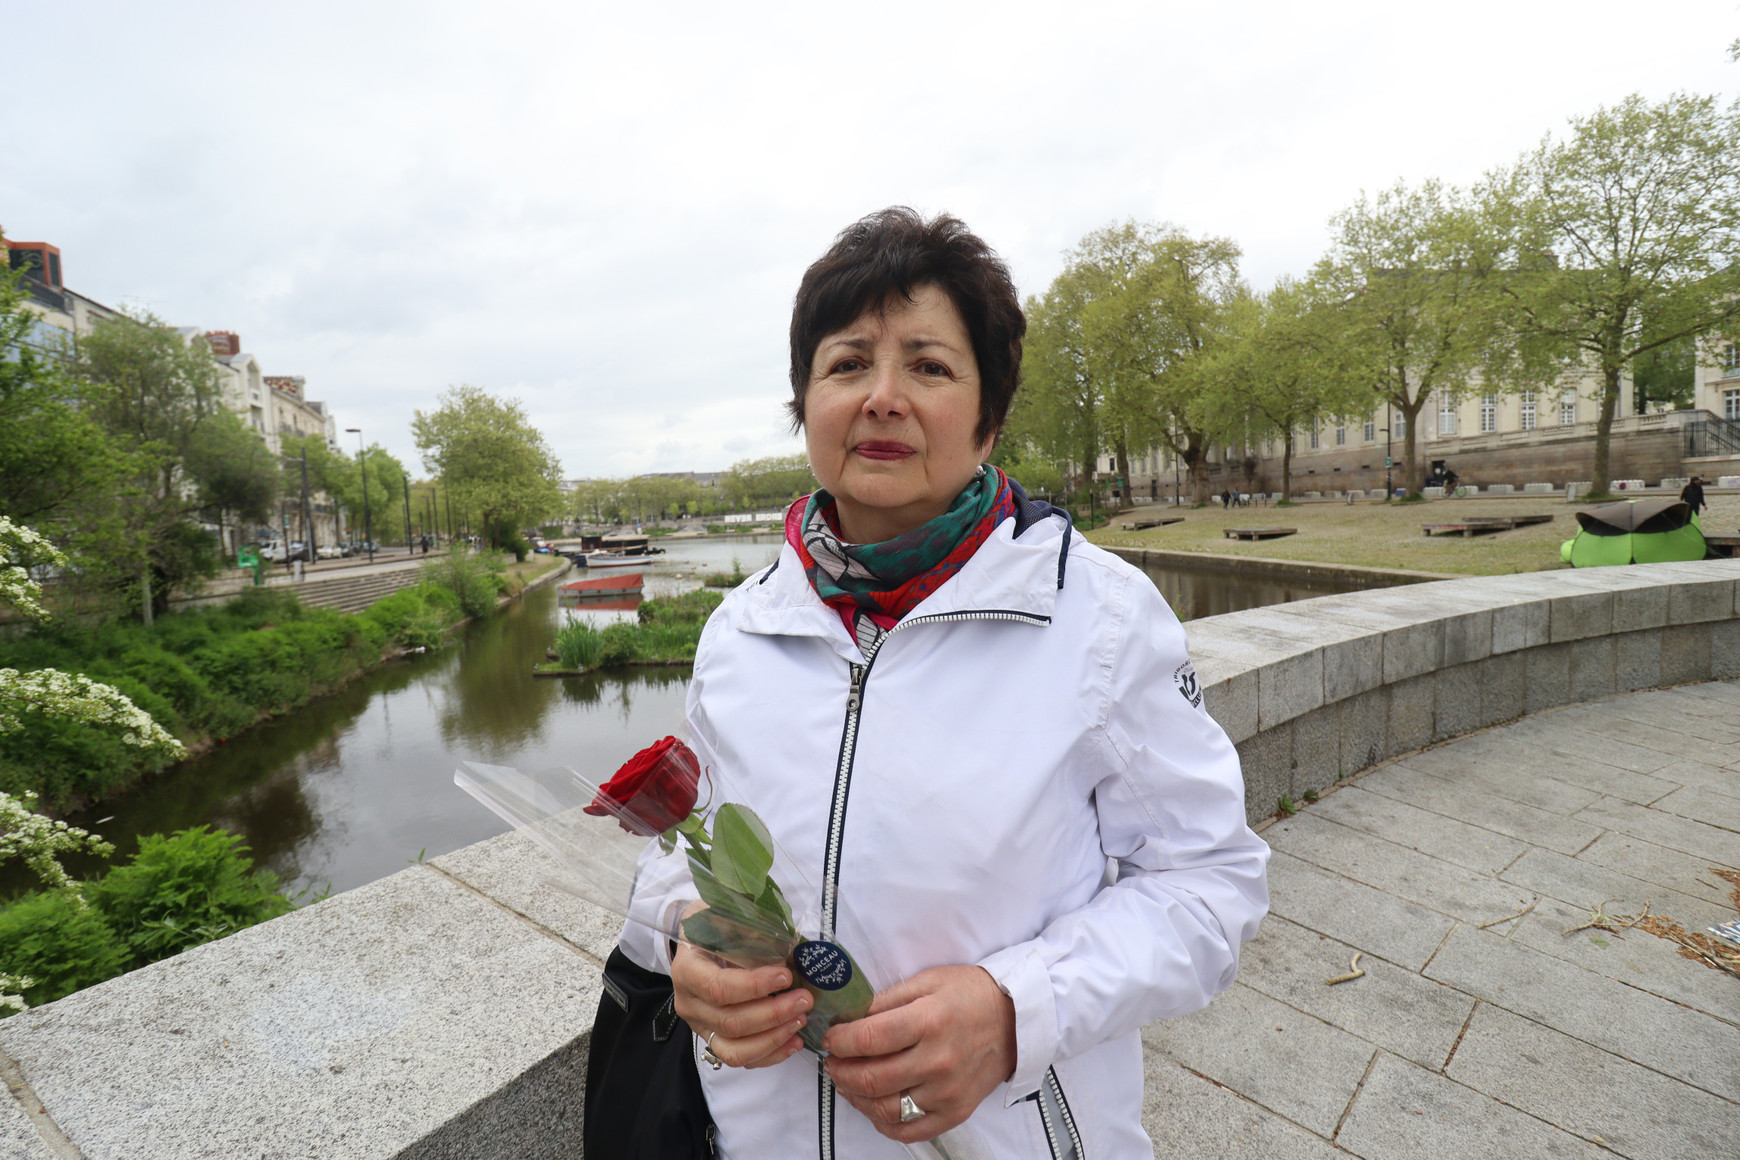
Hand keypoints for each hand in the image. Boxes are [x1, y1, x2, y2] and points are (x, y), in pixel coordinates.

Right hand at [671, 940, 810, 1069]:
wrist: (696, 943)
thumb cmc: (713, 926)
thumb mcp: (725, 914)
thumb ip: (750, 928)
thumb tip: (785, 944)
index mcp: (687, 970)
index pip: (718, 988)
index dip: (754, 986)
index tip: (785, 976)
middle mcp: (689, 1003)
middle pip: (730, 1022)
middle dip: (773, 1014)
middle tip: (804, 1000)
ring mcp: (700, 1025)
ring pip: (735, 1049)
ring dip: (773, 1037)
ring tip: (801, 1020)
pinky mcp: (713, 1039)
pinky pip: (740, 1058)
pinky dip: (770, 1054)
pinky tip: (793, 1041)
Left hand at [822, 965, 1015, 1143]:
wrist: (1014, 1020)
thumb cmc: (969, 995)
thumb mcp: (927, 981)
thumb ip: (885, 1000)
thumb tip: (847, 1018)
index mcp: (929, 1021)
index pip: (869, 1039)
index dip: (840, 1041)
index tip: (831, 1037)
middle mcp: (938, 1061)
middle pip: (871, 1079)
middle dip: (840, 1071)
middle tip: (833, 1061)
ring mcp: (947, 1092)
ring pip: (885, 1109)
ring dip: (855, 1098)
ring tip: (847, 1082)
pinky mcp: (955, 1113)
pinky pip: (909, 1131)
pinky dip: (883, 1123)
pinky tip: (873, 1106)